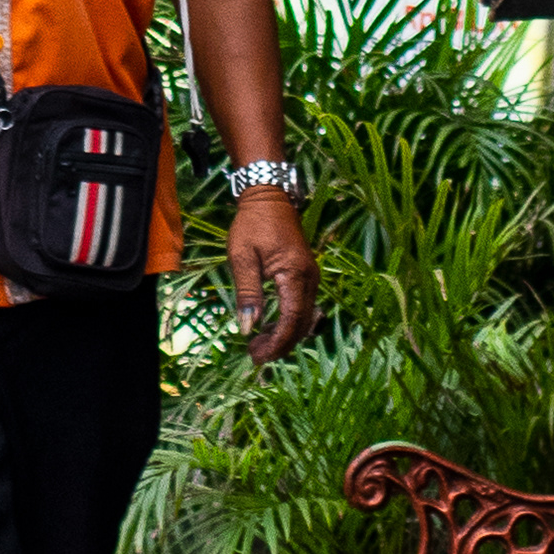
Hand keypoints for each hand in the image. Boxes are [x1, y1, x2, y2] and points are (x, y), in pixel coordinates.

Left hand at [226, 188, 321, 361]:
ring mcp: (311, 277)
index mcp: (295, 274)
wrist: (268, 198)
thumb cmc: (252, 224)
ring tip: (258, 343)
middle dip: (280, 344)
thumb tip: (248, 327)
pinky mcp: (306, 275)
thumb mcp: (242, 257)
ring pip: (304, 318)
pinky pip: (303, 306)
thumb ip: (247, 293)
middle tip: (254, 354)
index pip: (292, 319)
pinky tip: (269, 326)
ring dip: (284, 335)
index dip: (276, 342)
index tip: (257, 355)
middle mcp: (309, 278)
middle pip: (302, 324)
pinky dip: (288, 322)